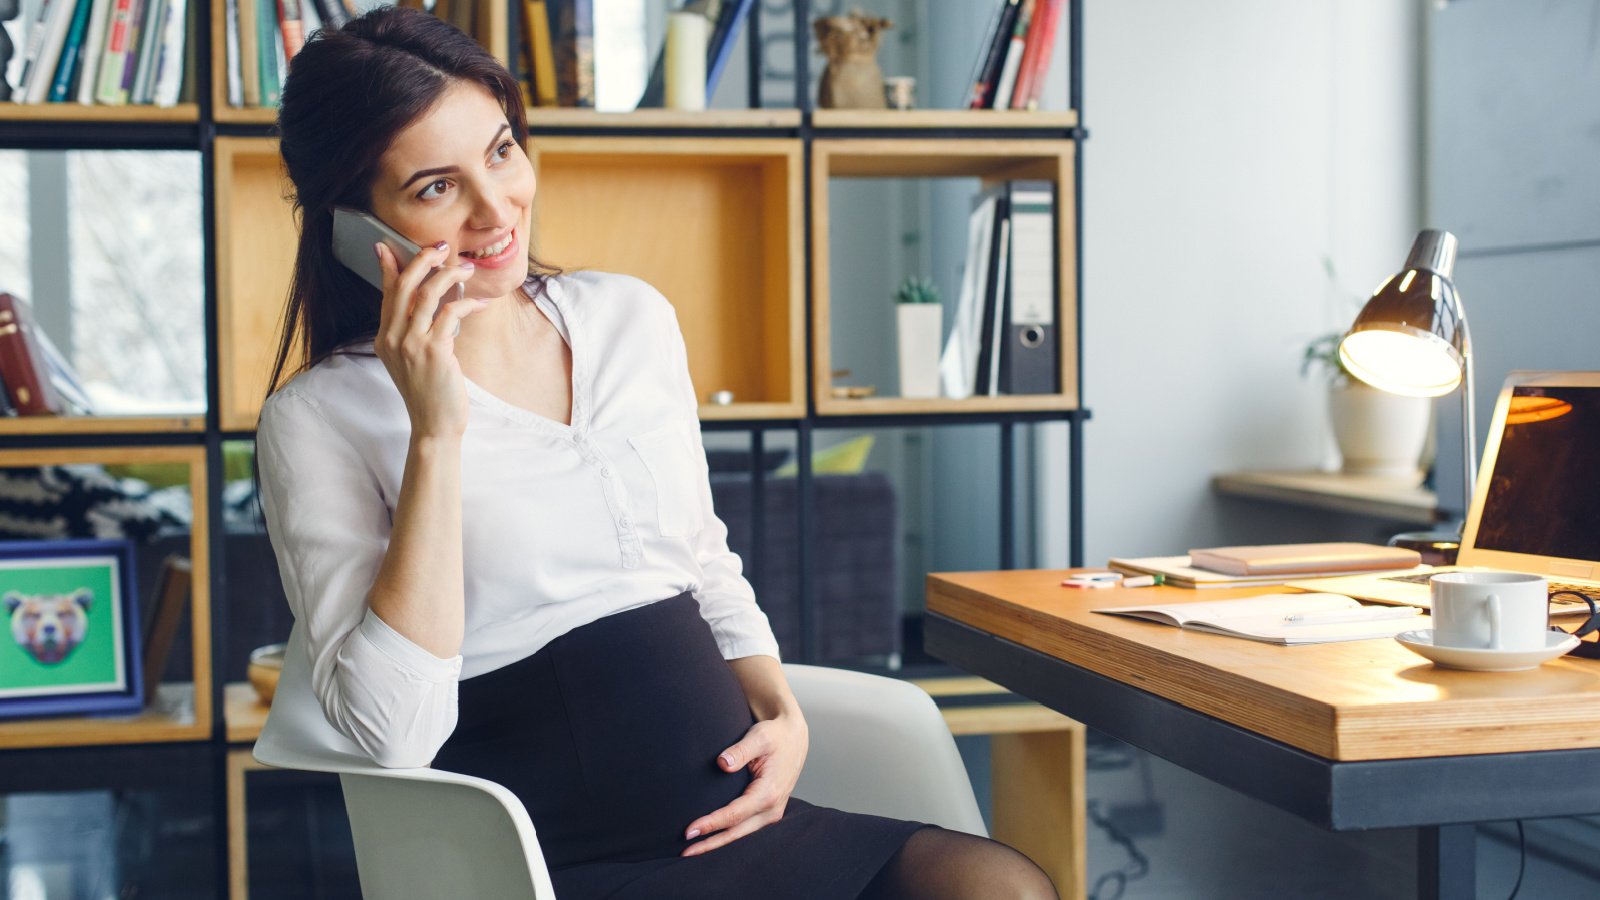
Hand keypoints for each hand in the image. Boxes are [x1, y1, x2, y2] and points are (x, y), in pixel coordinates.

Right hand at [373, 241, 488, 439]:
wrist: (434, 425)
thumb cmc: (428, 392)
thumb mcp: (410, 359)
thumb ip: (411, 331)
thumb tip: (424, 302)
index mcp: (384, 338)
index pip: (386, 293)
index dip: (390, 266)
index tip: (391, 245)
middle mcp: (392, 338)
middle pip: (404, 285)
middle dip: (423, 260)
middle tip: (441, 248)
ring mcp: (411, 344)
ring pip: (426, 294)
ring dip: (449, 276)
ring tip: (466, 269)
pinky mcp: (434, 351)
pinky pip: (449, 314)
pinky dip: (466, 303)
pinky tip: (479, 303)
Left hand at [681, 711, 808, 856]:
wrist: (794, 738)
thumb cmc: (775, 736)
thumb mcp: (760, 737)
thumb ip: (741, 750)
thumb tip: (722, 763)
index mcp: (769, 792)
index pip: (734, 815)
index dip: (711, 824)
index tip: (689, 831)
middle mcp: (773, 808)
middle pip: (736, 833)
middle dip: (709, 843)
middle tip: (683, 851)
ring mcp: (772, 812)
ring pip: (741, 835)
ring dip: (717, 843)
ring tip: (692, 851)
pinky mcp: (768, 812)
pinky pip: (746, 829)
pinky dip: (728, 836)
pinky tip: (710, 839)